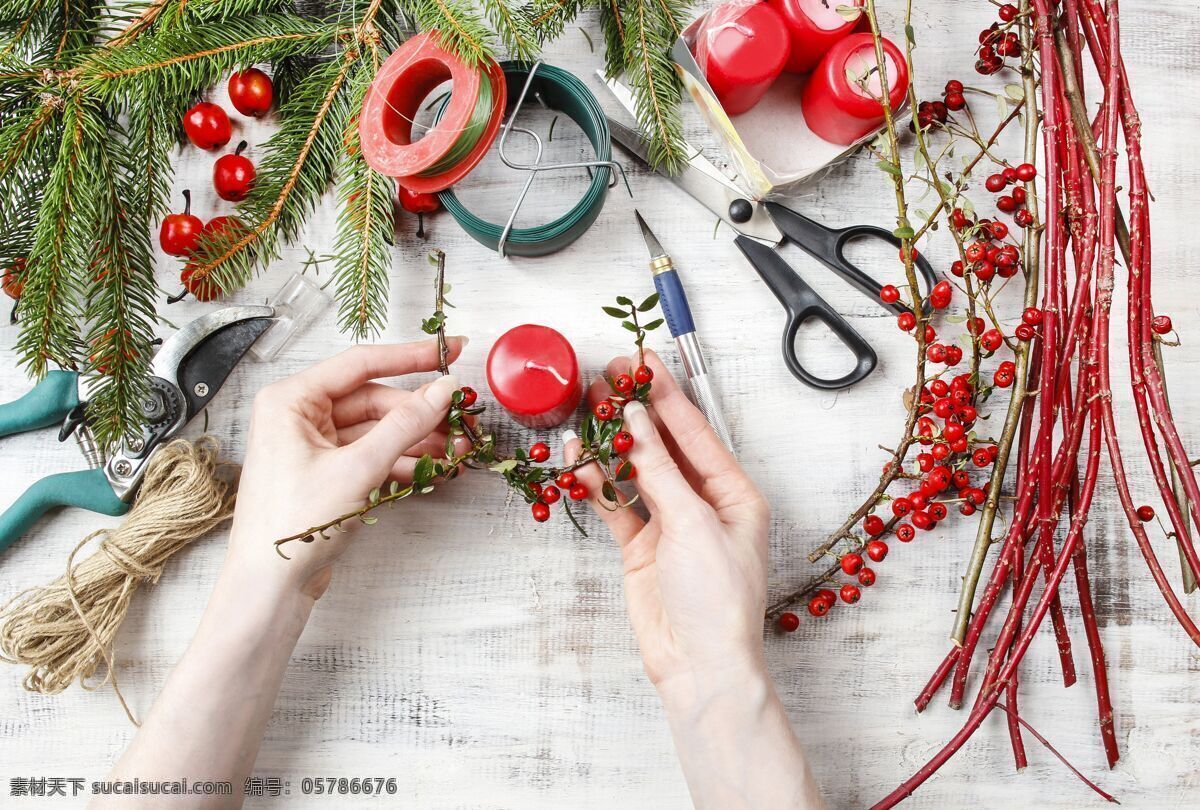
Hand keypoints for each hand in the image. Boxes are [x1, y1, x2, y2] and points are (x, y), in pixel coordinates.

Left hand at [228, 339, 467, 599]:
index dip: (410, 357)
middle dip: (419, 413)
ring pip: (377, 430)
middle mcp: (298, 417)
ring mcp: (313, 446)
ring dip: (417, 440)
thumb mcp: (357, 469)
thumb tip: (441, 391)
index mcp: (290, 401)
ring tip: (455, 450)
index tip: (448, 351)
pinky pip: (372, 454)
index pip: (361, 364)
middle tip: (459, 420)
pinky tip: (432, 471)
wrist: (269, 588)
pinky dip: (402, 461)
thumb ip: (404, 425)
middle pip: (374, 400)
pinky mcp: (326, 473)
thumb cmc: (290, 527)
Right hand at [565, 349, 769, 696]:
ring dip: (612, 443)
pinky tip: (577, 460)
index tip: (642, 363)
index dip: (667, 396)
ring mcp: (671, 525)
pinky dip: (597, 483)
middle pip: (664, 446)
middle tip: (607, 376)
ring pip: (636, 472)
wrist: (699, 665)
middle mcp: (704, 504)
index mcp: (735, 494)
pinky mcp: (642, 548)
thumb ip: (659, 470)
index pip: (695, 432)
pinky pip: (617, 505)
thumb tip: (635, 421)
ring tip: (585, 408)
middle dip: (635, 412)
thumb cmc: (716, 598)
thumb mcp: (693, 524)